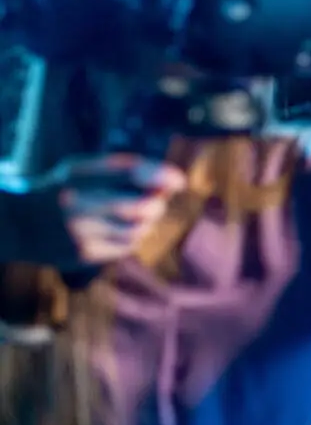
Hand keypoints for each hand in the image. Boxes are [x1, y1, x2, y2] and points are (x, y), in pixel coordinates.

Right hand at [46, 154, 187, 264]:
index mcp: (77, 175)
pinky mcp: (83, 254)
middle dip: (157, 203)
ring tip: (138, 214)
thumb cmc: (61, 191)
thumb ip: (122, 171)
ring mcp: (79, 232)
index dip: (161, 175)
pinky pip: (127, 246)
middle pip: (141, 206)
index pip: (130, 172)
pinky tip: (121, 230)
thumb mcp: (81, 170)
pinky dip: (134, 237)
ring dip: (148, 222)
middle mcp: (77, 203)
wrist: (17, 224)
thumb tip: (172, 181)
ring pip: (139, 229)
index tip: (179, 180)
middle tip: (156, 200)